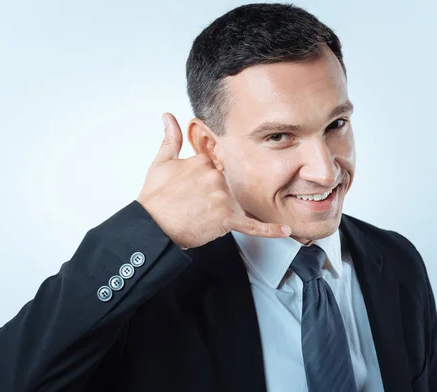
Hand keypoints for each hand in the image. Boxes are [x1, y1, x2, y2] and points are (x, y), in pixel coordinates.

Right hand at [136, 113, 291, 248]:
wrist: (152, 226)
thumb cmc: (155, 198)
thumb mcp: (161, 162)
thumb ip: (170, 137)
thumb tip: (168, 116)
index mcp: (203, 161)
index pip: (216, 165)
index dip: (206, 177)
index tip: (195, 186)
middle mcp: (215, 177)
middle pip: (225, 184)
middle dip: (212, 195)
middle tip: (192, 204)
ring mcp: (222, 198)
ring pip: (232, 202)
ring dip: (220, 210)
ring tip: (198, 215)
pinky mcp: (225, 219)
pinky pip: (251, 226)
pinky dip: (269, 230)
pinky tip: (283, 230)